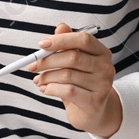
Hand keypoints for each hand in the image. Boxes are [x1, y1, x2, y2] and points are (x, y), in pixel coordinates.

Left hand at [30, 22, 120, 138]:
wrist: (93, 112)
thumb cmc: (81, 84)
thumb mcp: (74, 63)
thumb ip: (68, 44)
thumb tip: (60, 27)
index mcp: (102, 53)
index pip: (83, 39)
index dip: (61, 40)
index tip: (41, 44)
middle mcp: (105, 67)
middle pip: (73, 57)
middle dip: (47, 61)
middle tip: (32, 65)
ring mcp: (102, 85)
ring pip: (67, 75)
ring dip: (46, 77)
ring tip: (39, 80)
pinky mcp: (94, 102)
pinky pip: (67, 91)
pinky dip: (51, 89)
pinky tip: (45, 89)